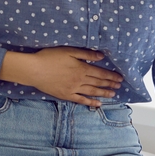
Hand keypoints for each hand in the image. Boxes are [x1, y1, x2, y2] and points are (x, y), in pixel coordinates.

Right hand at [0, 47, 123, 106]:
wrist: (34, 70)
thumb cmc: (50, 57)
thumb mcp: (69, 51)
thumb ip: (86, 54)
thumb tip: (101, 56)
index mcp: (81, 68)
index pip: (100, 73)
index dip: (111, 76)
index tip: (120, 78)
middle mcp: (80, 80)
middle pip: (98, 83)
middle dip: (110, 84)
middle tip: (119, 86)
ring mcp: (73, 89)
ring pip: (92, 92)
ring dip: (103, 93)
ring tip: (113, 94)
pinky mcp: (66, 95)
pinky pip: (81, 100)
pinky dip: (90, 102)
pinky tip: (97, 104)